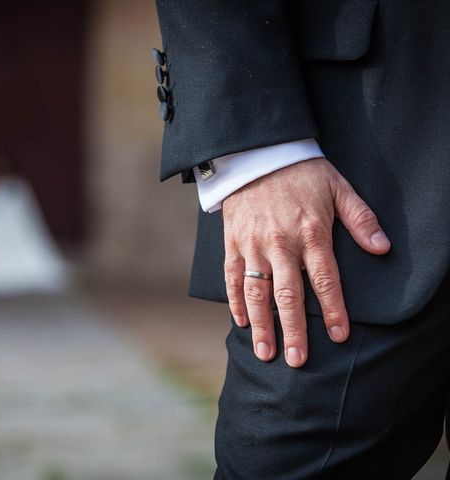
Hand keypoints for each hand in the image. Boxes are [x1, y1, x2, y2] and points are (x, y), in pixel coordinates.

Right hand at [222, 157, 390, 367]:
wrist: (256, 155)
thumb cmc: (300, 172)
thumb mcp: (337, 187)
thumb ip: (360, 218)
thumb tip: (382, 248)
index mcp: (310, 232)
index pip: (324, 279)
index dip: (333, 309)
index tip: (338, 335)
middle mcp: (280, 243)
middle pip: (287, 294)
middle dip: (293, 329)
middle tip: (296, 360)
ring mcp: (252, 245)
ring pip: (255, 291)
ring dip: (261, 324)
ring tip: (265, 352)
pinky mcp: (232, 243)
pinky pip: (232, 277)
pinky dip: (235, 301)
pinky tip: (241, 322)